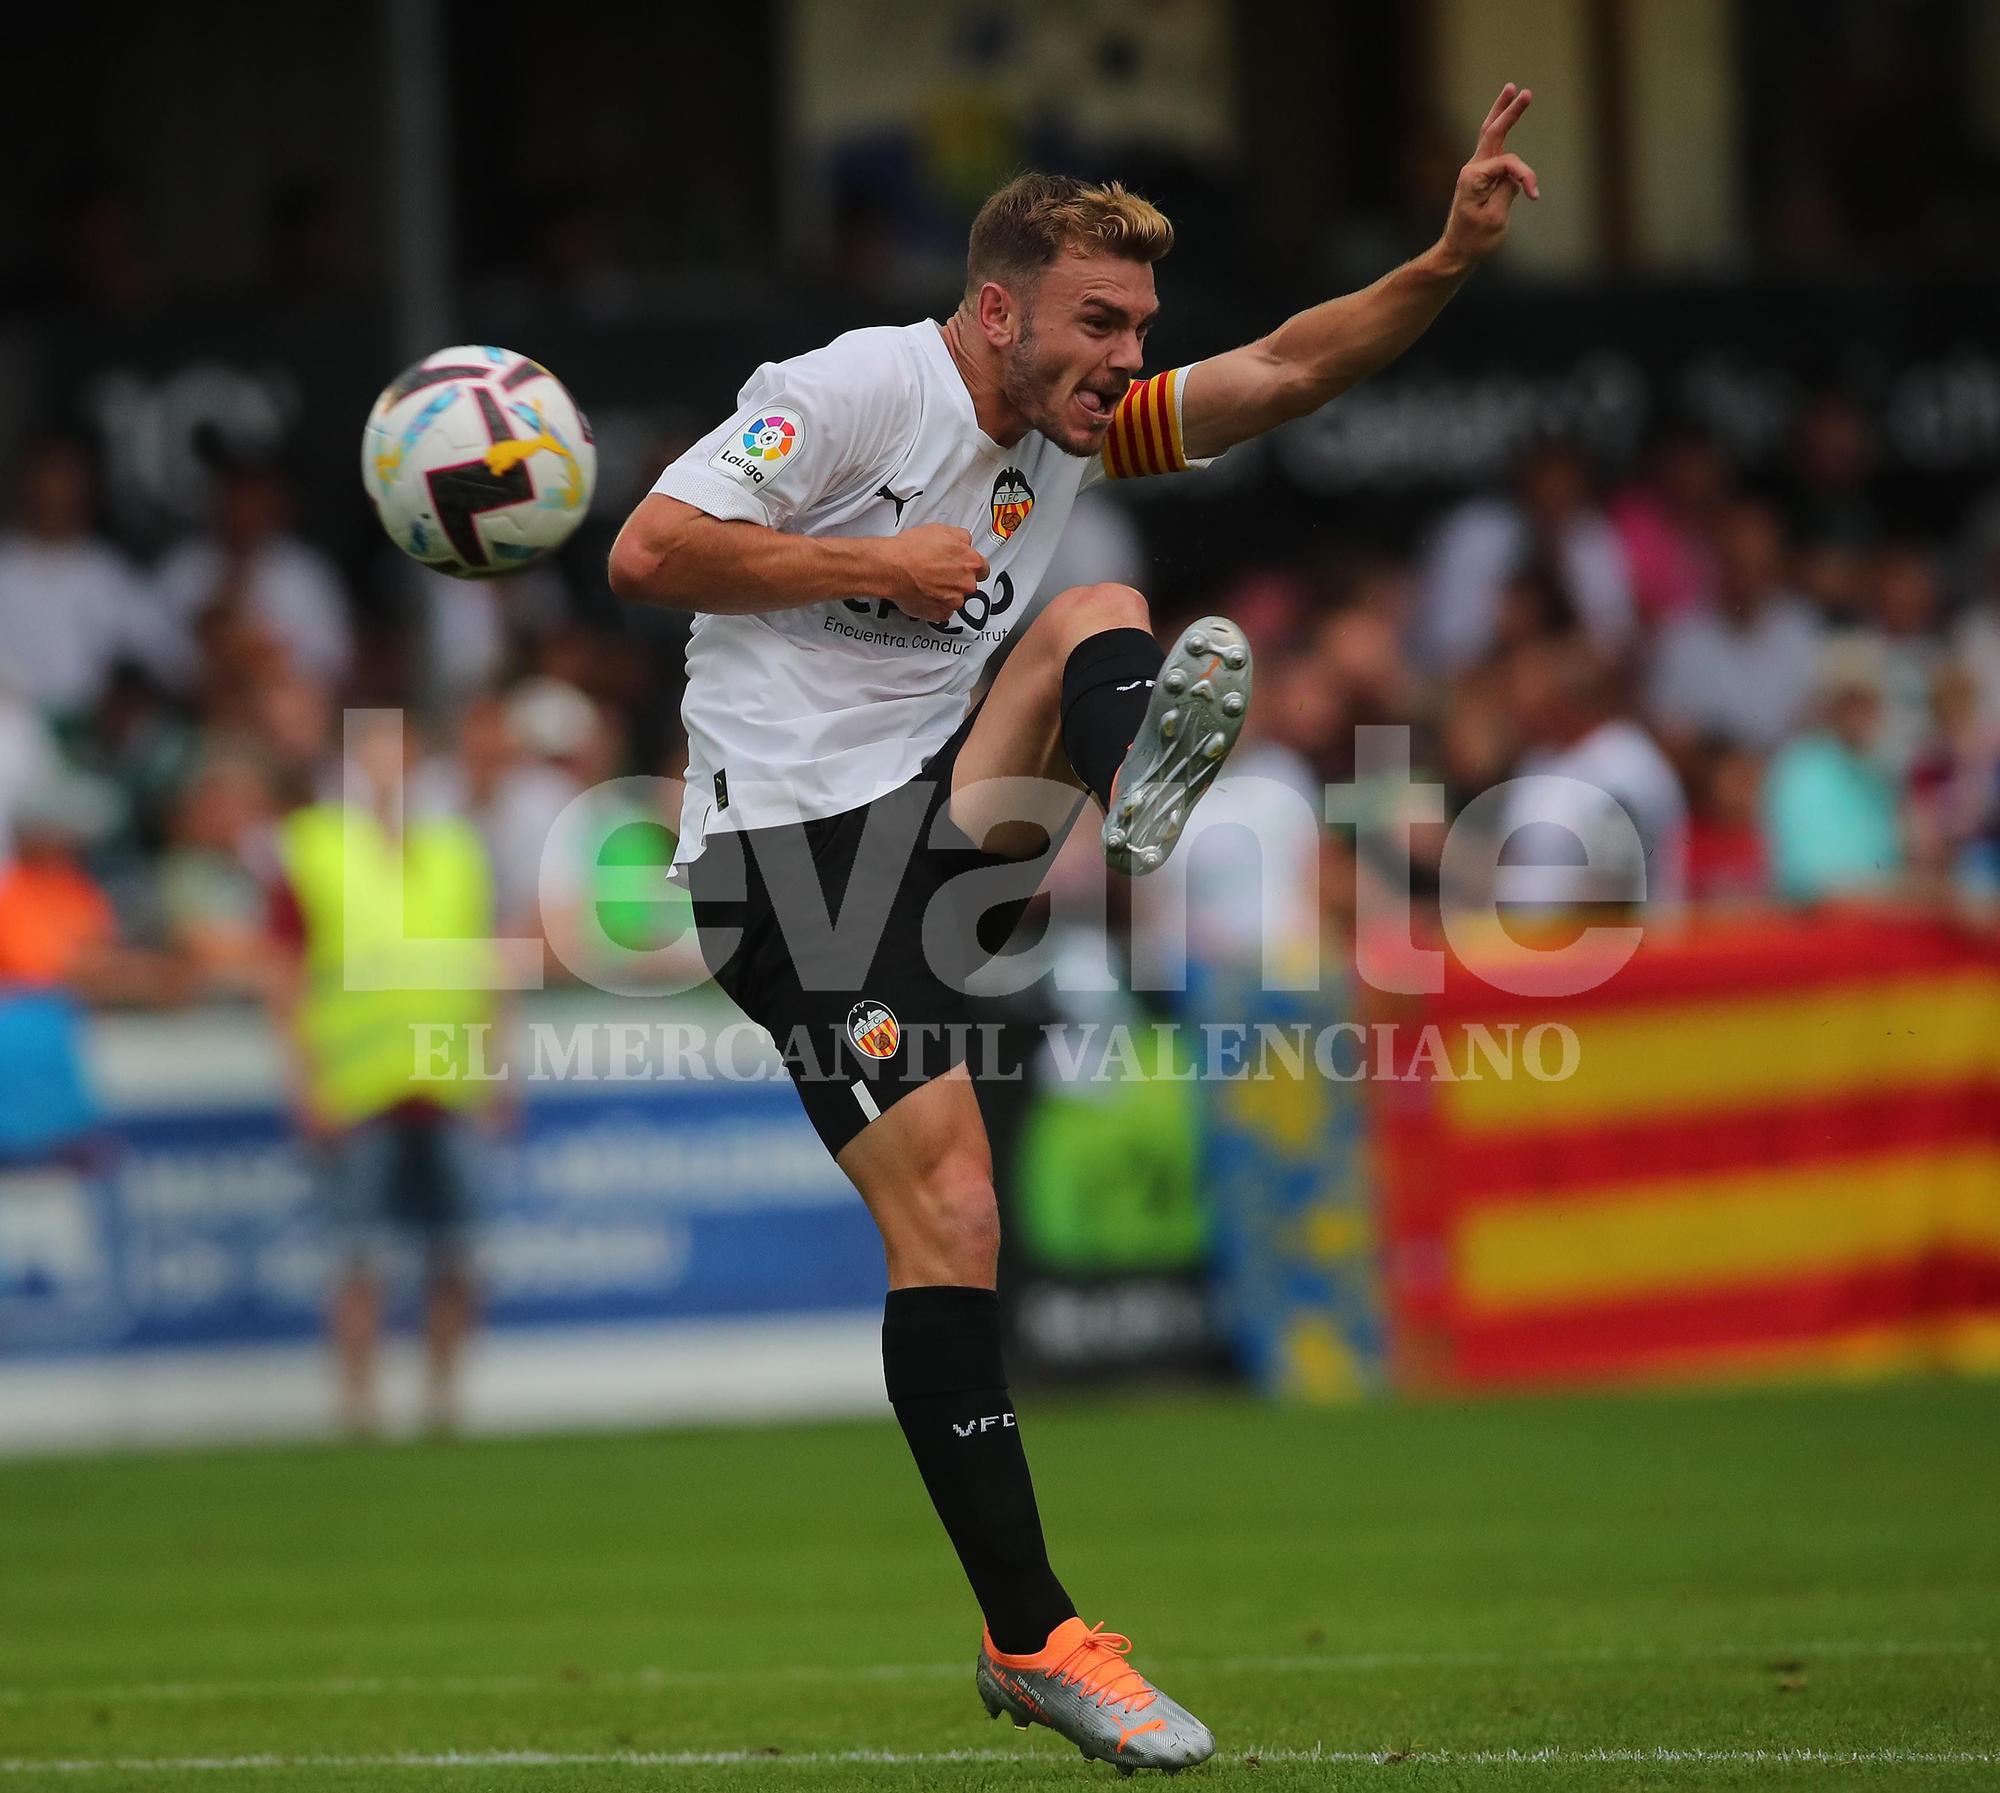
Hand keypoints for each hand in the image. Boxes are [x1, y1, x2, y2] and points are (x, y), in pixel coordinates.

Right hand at [881, 524, 986, 624]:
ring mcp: (954, 601)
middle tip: (939, 572)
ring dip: (946, 593)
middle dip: (957, 580)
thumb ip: (960, 537)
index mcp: (972, 562)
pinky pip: (942, 611)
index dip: (971, 566)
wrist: (892, 568)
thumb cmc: (912, 549)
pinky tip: (924, 593)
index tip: (964, 566)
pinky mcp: (940, 614)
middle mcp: (966, 584)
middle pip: (969, 584)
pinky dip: (935, 605)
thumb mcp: (941, 530)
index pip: (983, 568)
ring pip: (955, 599)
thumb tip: (964, 542)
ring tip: (928, 582)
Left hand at [1439, 83, 1539, 271]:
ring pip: (1490, 134)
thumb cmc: (1475, 240)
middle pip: (1493, 131)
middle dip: (1509, 111)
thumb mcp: (1496, 218)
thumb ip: (1508, 190)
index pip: (1509, 164)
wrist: (1456, 252)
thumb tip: (1515, 174)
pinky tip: (1502, 116)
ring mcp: (1474, 171)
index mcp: (1473, 178)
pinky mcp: (1479, 177)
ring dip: (1502, 111)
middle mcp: (1471, 169)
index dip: (1526, 176)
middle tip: (1524, 91)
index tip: (1535, 196)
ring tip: (1511, 89)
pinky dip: (1499, 130)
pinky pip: (1492, 148)